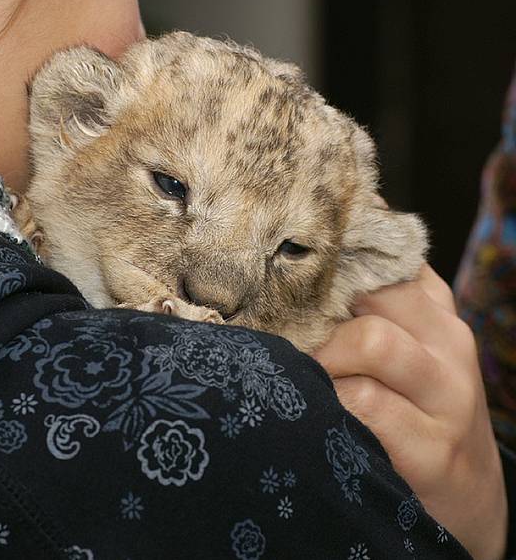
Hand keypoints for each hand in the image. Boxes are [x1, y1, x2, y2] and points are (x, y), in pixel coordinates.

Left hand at [314, 265, 506, 559]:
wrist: (469, 493)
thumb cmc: (413, 406)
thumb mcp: (404, 343)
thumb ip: (364, 301)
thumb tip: (300, 254)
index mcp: (434, 307)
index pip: (386, 253)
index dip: (331, 254)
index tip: (286, 259)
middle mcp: (449, 341)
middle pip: (374, 291)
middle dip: (315, 306)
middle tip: (277, 325)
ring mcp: (447, 394)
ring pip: (371, 341)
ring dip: (322, 357)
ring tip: (301, 373)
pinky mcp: (432, 447)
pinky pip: (365, 402)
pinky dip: (329, 401)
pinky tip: (316, 409)